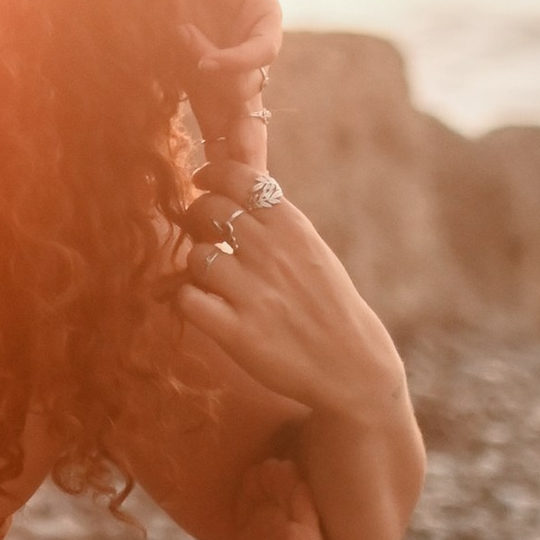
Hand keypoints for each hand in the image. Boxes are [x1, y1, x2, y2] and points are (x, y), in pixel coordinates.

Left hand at [177, 178, 405, 427]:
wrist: (351, 366)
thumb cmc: (329, 305)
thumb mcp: (313, 249)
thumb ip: (277, 221)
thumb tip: (241, 183)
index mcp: (293, 229)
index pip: (240, 178)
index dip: (213, 174)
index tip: (202, 180)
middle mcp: (272, 254)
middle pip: (209, 209)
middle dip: (198, 216)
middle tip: (203, 232)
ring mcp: (253, 293)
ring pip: (196, 255)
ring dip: (197, 264)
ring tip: (213, 277)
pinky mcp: (236, 332)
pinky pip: (188, 299)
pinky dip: (191, 300)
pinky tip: (207, 305)